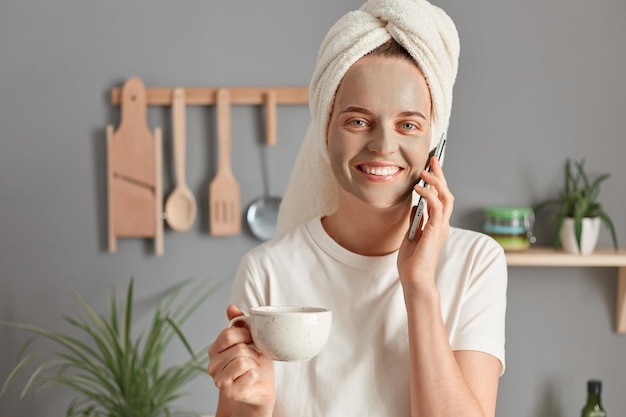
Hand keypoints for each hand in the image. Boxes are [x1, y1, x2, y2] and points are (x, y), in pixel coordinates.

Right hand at [208, 305, 274, 409]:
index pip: (228, 334)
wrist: (260, 388)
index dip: (245, 335)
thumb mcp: (250, 338)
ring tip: (253, 367)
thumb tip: (231, 307)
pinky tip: (253, 378)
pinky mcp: (230, 392)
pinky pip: (250, 374)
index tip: (252, 340)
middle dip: (253, 351)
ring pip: (242, 361)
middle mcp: (212, 365)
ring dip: (255, 363)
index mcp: (214, 350)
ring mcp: (219, 380)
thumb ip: (240, 323)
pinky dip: (257, 374)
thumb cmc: (255, 362)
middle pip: (237, 348)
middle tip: (255, 357)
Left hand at [398, 157, 453, 286]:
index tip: (430, 167)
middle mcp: (442, 224)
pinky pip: (435, 207)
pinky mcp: (435, 231)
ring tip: (425, 171)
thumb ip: (415, 221)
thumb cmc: (412, 262)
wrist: (414, 279)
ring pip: (445, 197)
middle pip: (446, 193)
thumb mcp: (411, 236)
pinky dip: (428, 194)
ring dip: (436, 181)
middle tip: (433, 159)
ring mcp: (441, 227)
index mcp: (437, 225)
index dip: (437, 181)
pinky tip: (418, 188)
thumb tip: (414, 205)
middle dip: (440, 175)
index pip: (441, 198)